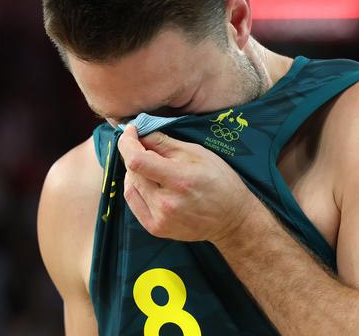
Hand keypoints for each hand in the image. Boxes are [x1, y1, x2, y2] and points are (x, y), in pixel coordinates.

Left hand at [117, 125, 259, 243]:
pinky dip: (136, 187)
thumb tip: (141, 133)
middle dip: (136, 154)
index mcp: (179, 180)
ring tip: (153, 167)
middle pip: (132, 171)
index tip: (131, 130)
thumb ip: (165, 143)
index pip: (137, 160)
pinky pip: (133, 202)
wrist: (231, 218)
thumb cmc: (219, 180)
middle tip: (150, 149)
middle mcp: (166, 203)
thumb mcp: (197, 153)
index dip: (127, 142)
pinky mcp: (156, 228)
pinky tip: (149, 182)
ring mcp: (159, 219)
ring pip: (130, 186)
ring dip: (135, 171)